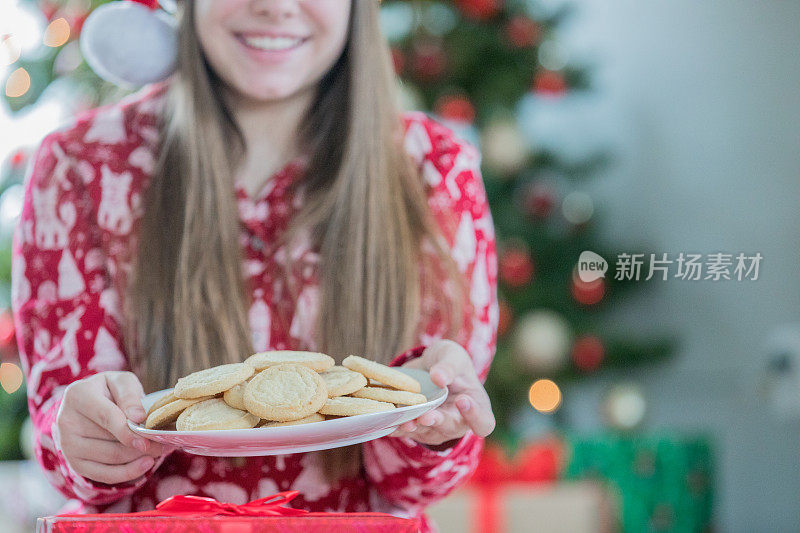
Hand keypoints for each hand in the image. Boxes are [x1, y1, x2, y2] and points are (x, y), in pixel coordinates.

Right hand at [55, 371, 169, 483]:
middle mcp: (66, 421)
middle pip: (110, 440)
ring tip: (159, 450)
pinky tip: (146, 464)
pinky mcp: (74, 463)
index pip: (106, 417)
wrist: (89, 404)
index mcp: (77, 395)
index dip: (127, 430)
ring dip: (138, 457)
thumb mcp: (121, 382)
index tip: (147, 437)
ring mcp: (67, 445)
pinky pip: (103, 475)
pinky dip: (128, 472)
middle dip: (141, 444)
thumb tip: (138, 417)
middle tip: (164, 443)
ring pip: (110, 458)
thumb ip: (129, 396)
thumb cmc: (110, 390)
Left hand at [391, 339, 494, 445]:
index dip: (475, 416)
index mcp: (476, 406)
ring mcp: (437, 429)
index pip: (483, 422)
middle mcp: (458, 422)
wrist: (427, 367)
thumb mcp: (452, 355)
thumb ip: (448, 365)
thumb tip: (439, 377)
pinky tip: (388, 423)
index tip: (462, 400)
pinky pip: (407, 432)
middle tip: (426, 416)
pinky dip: (397, 428)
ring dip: (415, 428)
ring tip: (405, 421)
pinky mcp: (417, 429)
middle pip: (451, 428)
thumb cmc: (448, 362)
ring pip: (427, 433)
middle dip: (437, 422)